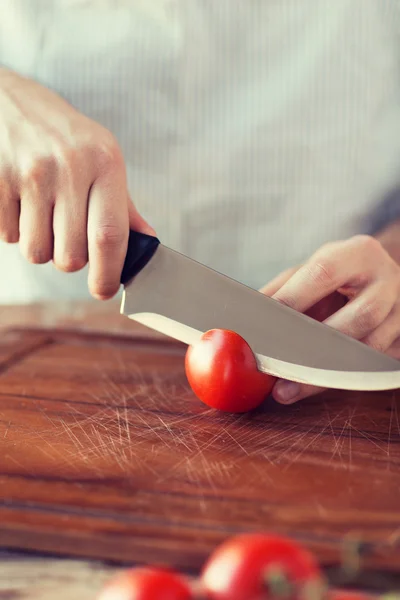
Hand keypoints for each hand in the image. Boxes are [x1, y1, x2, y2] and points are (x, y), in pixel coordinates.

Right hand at [0, 68, 153, 299]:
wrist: (7, 101)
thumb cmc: (64, 135)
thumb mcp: (102, 159)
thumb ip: (124, 206)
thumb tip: (146, 244)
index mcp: (104, 162)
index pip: (110, 235)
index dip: (108, 273)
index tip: (104, 290)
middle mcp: (68, 166)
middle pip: (70, 256)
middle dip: (70, 260)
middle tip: (68, 235)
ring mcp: (29, 174)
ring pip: (37, 252)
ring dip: (42, 245)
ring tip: (43, 213)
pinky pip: (8, 236)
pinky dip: (15, 229)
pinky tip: (21, 201)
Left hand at [260, 235, 399, 403]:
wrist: (378, 276)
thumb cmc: (336, 273)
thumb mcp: (309, 271)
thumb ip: (280, 291)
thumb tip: (243, 318)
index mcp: (358, 253)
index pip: (324, 274)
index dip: (294, 300)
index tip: (263, 325)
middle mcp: (386, 281)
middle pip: (359, 317)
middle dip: (314, 346)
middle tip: (276, 366)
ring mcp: (399, 312)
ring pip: (367, 348)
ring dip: (324, 374)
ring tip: (286, 388)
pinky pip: (369, 366)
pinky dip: (335, 380)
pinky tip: (307, 388)